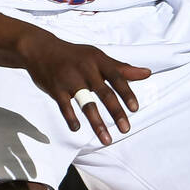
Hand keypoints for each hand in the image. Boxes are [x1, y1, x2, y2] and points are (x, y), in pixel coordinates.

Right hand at [19, 29, 150, 145]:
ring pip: (86, 104)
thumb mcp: (98, 57)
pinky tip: (77, 129)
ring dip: (97, 123)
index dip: (127, 93)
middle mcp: (86, 69)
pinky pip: (65, 107)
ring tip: (107, 139)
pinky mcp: (56, 89)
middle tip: (126, 129)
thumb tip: (147, 73)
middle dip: (116, 112)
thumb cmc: (76, 55)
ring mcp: (70, 80)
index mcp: (99, 60)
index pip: (117, 77)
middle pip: (105, 93)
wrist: (42, 50)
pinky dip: (71, 118)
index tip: (135, 109)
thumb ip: (121, 68)